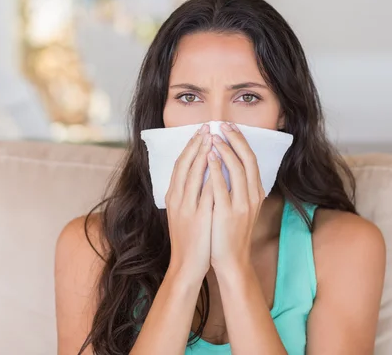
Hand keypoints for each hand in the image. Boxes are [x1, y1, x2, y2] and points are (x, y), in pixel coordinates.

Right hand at [165, 124, 213, 284]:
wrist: (186, 264)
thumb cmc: (189, 239)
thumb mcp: (184, 212)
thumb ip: (189, 194)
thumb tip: (201, 174)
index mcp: (173, 196)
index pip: (180, 165)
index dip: (190, 146)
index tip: (200, 131)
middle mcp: (177, 199)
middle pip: (185, 164)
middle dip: (196, 144)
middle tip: (206, 126)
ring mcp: (187, 207)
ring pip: (193, 174)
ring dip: (202, 154)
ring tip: (211, 137)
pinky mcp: (199, 217)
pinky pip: (205, 192)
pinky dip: (210, 176)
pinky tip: (217, 164)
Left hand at [207, 122, 264, 271]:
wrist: (231, 260)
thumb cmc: (230, 232)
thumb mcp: (239, 207)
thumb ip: (237, 187)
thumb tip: (227, 164)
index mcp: (255, 193)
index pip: (251, 160)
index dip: (241, 141)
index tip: (230, 127)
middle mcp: (252, 196)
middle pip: (247, 160)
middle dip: (235, 139)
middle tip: (223, 124)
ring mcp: (241, 205)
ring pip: (237, 170)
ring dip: (225, 150)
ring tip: (214, 136)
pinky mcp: (227, 213)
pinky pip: (222, 187)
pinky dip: (216, 169)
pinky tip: (208, 157)